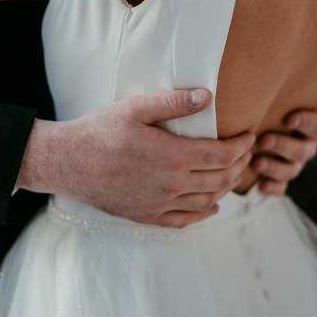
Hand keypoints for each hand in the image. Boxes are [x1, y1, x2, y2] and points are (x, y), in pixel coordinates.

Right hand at [17, 89, 254, 227]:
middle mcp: (172, 185)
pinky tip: (211, 205)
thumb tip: (207, 96)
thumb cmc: (99, 132)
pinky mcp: (147, 215)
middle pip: (221, 179)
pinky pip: (185, 220)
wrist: (68, 162)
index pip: (223, 155)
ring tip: (232, 174)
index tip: (249, 137)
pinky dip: (204, 213)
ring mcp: (160, 204)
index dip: (242, 146)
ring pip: (207, 201)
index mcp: (173, 157)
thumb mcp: (135, 108)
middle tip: (244, 153)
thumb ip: (173, 103)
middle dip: (239, 165)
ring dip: (226, 187)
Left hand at [253, 64, 316, 194]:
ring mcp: (294, 165)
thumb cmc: (284, 105)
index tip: (288, 118)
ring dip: (274, 168)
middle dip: (284, 146)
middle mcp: (307, 147)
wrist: (266, 123)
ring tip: (257, 162)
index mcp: (314, 126)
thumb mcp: (297, 92)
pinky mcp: (280, 179)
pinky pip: (280, 188)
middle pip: (303, 151)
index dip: (305, 122)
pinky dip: (271, 188)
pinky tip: (260, 185)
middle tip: (264, 139)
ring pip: (291, 171)